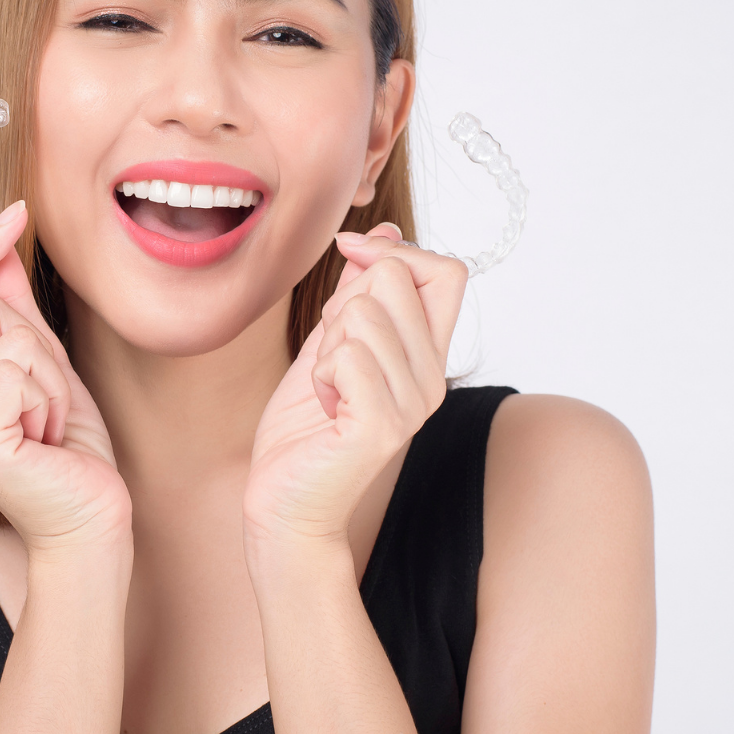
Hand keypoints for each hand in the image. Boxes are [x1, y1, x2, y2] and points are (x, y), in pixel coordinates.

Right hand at [0, 201, 129, 552]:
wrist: (88, 515)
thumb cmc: (66, 447)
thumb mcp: (42, 361)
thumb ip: (14, 307)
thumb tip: (0, 245)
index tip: (17, 212)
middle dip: (38, 344)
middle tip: (45, 400)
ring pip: (9, 334)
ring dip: (48, 376)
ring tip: (45, 422)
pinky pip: (18, 370)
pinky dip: (50, 399)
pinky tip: (46, 439)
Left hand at [243, 223, 467, 546]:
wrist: (285, 503)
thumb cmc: (305, 428)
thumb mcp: (332, 343)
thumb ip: (358, 292)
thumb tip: (381, 230)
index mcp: (428, 355)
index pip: (448, 271)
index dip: (396, 251)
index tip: (352, 258)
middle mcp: (432, 378)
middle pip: (396, 279)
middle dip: (343, 302)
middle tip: (331, 355)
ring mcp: (412, 404)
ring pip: (361, 313)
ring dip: (326, 344)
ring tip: (328, 388)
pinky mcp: (382, 427)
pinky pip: (347, 355)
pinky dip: (320, 373)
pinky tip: (325, 406)